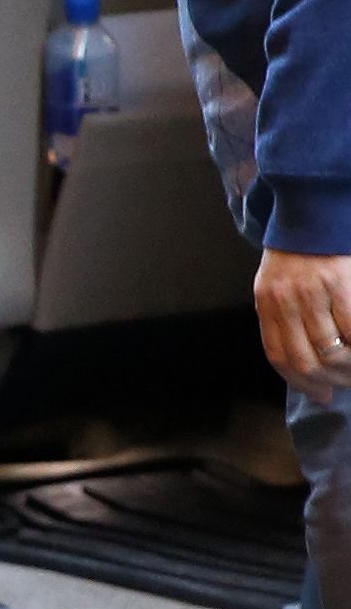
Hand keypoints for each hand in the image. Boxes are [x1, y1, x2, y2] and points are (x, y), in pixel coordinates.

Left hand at [254, 248, 350, 403]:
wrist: (311, 213)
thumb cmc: (297, 255)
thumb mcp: (277, 286)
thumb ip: (285, 321)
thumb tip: (307, 371)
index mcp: (266, 301)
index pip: (278, 355)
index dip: (300, 382)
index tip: (319, 395)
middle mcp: (284, 299)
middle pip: (304, 360)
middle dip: (328, 381)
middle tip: (344, 385)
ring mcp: (312, 292)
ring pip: (331, 350)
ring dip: (349, 370)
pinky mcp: (340, 283)